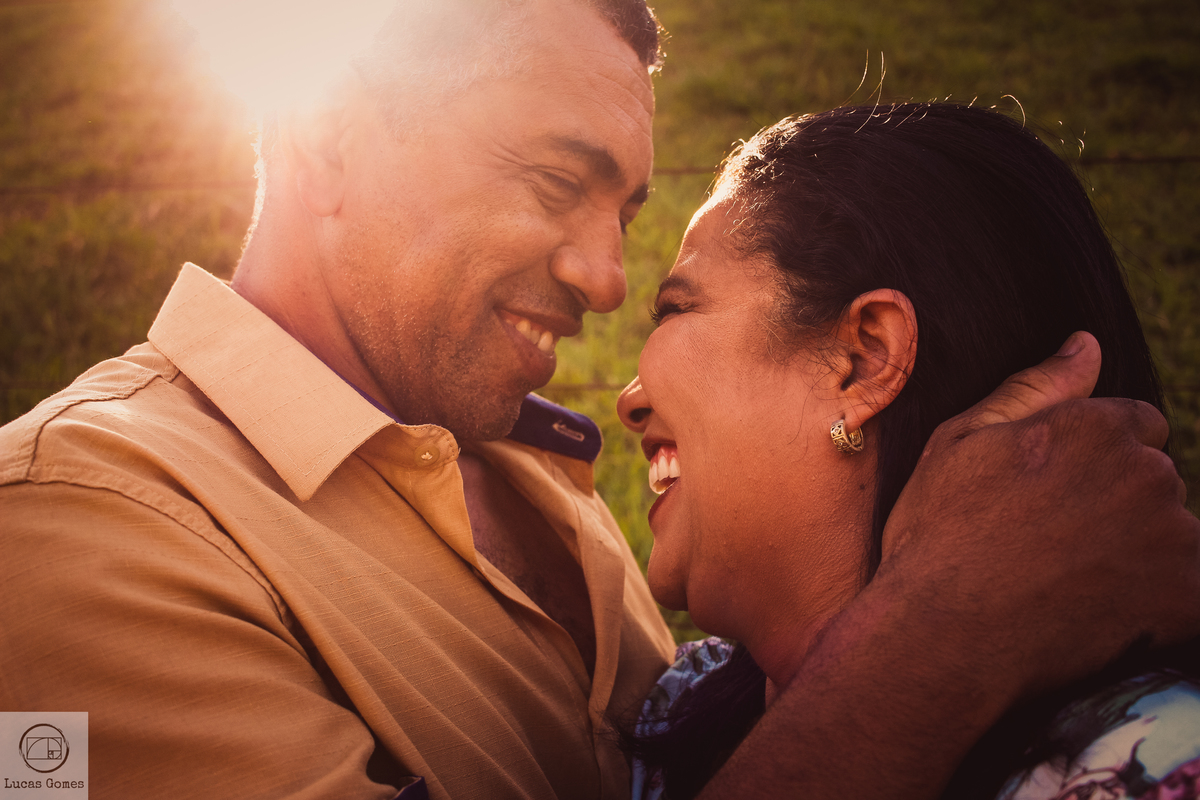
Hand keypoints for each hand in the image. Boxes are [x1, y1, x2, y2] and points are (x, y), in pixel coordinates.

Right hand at [878, 331, 1199, 699]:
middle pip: (1156, 480)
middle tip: (1052, 545)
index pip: (1138, 426)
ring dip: (1139, 554)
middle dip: (1119, 504)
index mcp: (1096, 426)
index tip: (1056, 498)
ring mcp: (1171, 536)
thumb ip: (1036, 388)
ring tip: (1070, 585)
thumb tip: (1088, 343)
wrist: (943, 632)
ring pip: (1171, 535)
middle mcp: (1146, 471)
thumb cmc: (938, 533)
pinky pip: (1187, 591)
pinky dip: (1158, 602)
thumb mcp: (961, 442)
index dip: (1096, 459)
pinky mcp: (1185, 597)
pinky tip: (1103, 614)